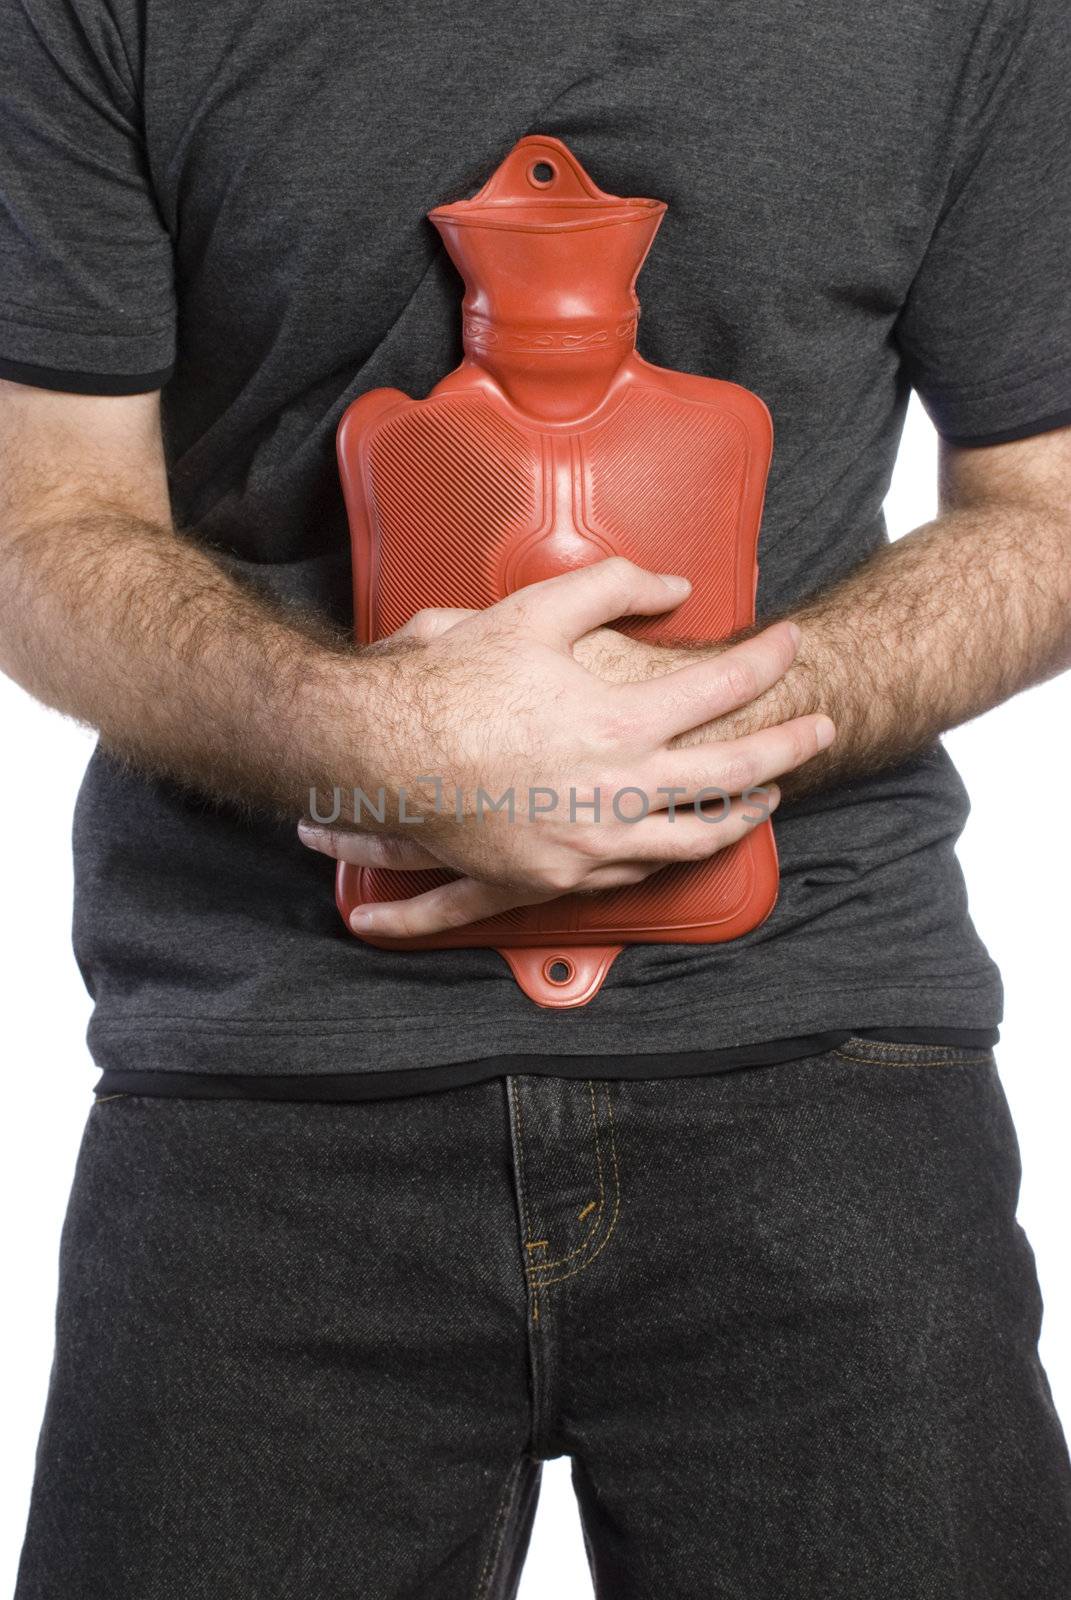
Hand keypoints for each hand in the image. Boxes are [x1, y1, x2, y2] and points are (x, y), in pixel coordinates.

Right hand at [299, 558, 833, 934]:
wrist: (381, 755)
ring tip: (769, 799)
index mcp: (621, 720)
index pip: (724, 686)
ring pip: (695, 836)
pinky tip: (684, 838)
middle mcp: (619, 788)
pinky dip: (673, 852)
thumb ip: (613, 586)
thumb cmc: (453, 682)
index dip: (768, 659)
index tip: (793, 642)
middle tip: (822, 729)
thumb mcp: (533, 611)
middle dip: (789, 745)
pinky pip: (637, 871)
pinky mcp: (559, 876)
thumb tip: (678, 587)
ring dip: (742, 815)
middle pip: (734, 772)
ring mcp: (592, 841)